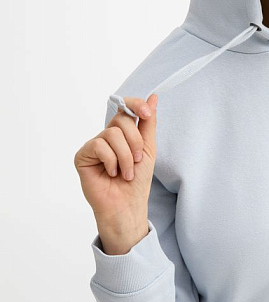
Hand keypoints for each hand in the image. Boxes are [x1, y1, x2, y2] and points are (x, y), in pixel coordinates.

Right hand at [74, 94, 157, 251]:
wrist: (128, 204)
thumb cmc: (138, 179)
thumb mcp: (148, 147)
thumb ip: (148, 123)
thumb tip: (153, 97)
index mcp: (123, 132)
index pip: (126, 107)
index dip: (136, 105)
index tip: (147, 112)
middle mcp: (107, 135)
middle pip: (122, 119)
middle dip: (135, 141)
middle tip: (137, 161)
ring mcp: (94, 145)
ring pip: (112, 133)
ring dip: (125, 155)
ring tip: (126, 172)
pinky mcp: (82, 155)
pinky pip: (99, 145)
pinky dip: (111, 160)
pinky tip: (112, 173)